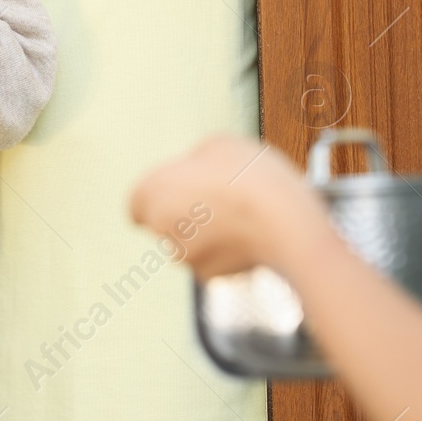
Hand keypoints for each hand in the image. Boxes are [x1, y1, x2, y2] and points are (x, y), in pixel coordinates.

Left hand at [129, 135, 334, 278]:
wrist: (284, 223)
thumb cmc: (249, 177)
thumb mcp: (220, 144)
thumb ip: (197, 158)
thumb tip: (198, 167)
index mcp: (154, 190)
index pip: (137, 202)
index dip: (157, 195)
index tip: (177, 189)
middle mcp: (160, 228)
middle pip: (164, 220)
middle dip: (185, 212)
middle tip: (217, 195)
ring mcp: (184, 255)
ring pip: (189, 241)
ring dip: (206, 231)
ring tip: (239, 212)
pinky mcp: (210, 275)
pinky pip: (212, 258)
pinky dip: (225, 249)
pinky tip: (249, 233)